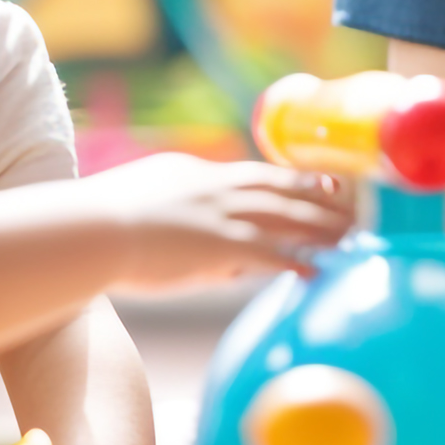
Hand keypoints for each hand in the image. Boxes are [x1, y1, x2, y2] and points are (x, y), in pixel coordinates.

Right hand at [85, 154, 349, 292]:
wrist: (91, 230)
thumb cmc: (104, 222)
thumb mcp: (150, 202)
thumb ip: (183, 215)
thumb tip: (205, 239)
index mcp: (198, 173)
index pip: (256, 175)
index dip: (291, 180)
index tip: (320, 183)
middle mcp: (217, 187)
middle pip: (282, 189)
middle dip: (320, 198)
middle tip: (353, 205)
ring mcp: (221, 215)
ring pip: (287, 217)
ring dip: (323, 226)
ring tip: (351, 235)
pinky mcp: (220, 246)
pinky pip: (271, 254)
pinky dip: (298, 261)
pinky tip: (318, 271)